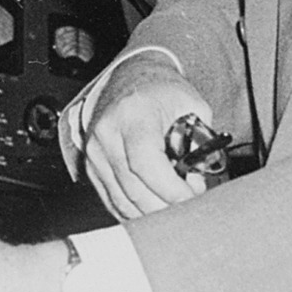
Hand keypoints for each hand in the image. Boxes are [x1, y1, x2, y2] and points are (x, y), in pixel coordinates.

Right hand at [71, 53, 218, 220]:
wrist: (131, 79)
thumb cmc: (161, 91)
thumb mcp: (192, 105)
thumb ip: (200, 142)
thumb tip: (196, 181)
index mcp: (133, 114)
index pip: (145, 162)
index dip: (169, 188)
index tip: (190, 197)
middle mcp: (108, 133)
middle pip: (133, 188)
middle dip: (164, 205)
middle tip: (188, 205)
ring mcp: (95, 152)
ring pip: (122, 200)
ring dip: (151, 213)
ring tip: (173, 206)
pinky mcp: (91, 166)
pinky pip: (112, 200)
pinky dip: (134, 211)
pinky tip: (153, 209)